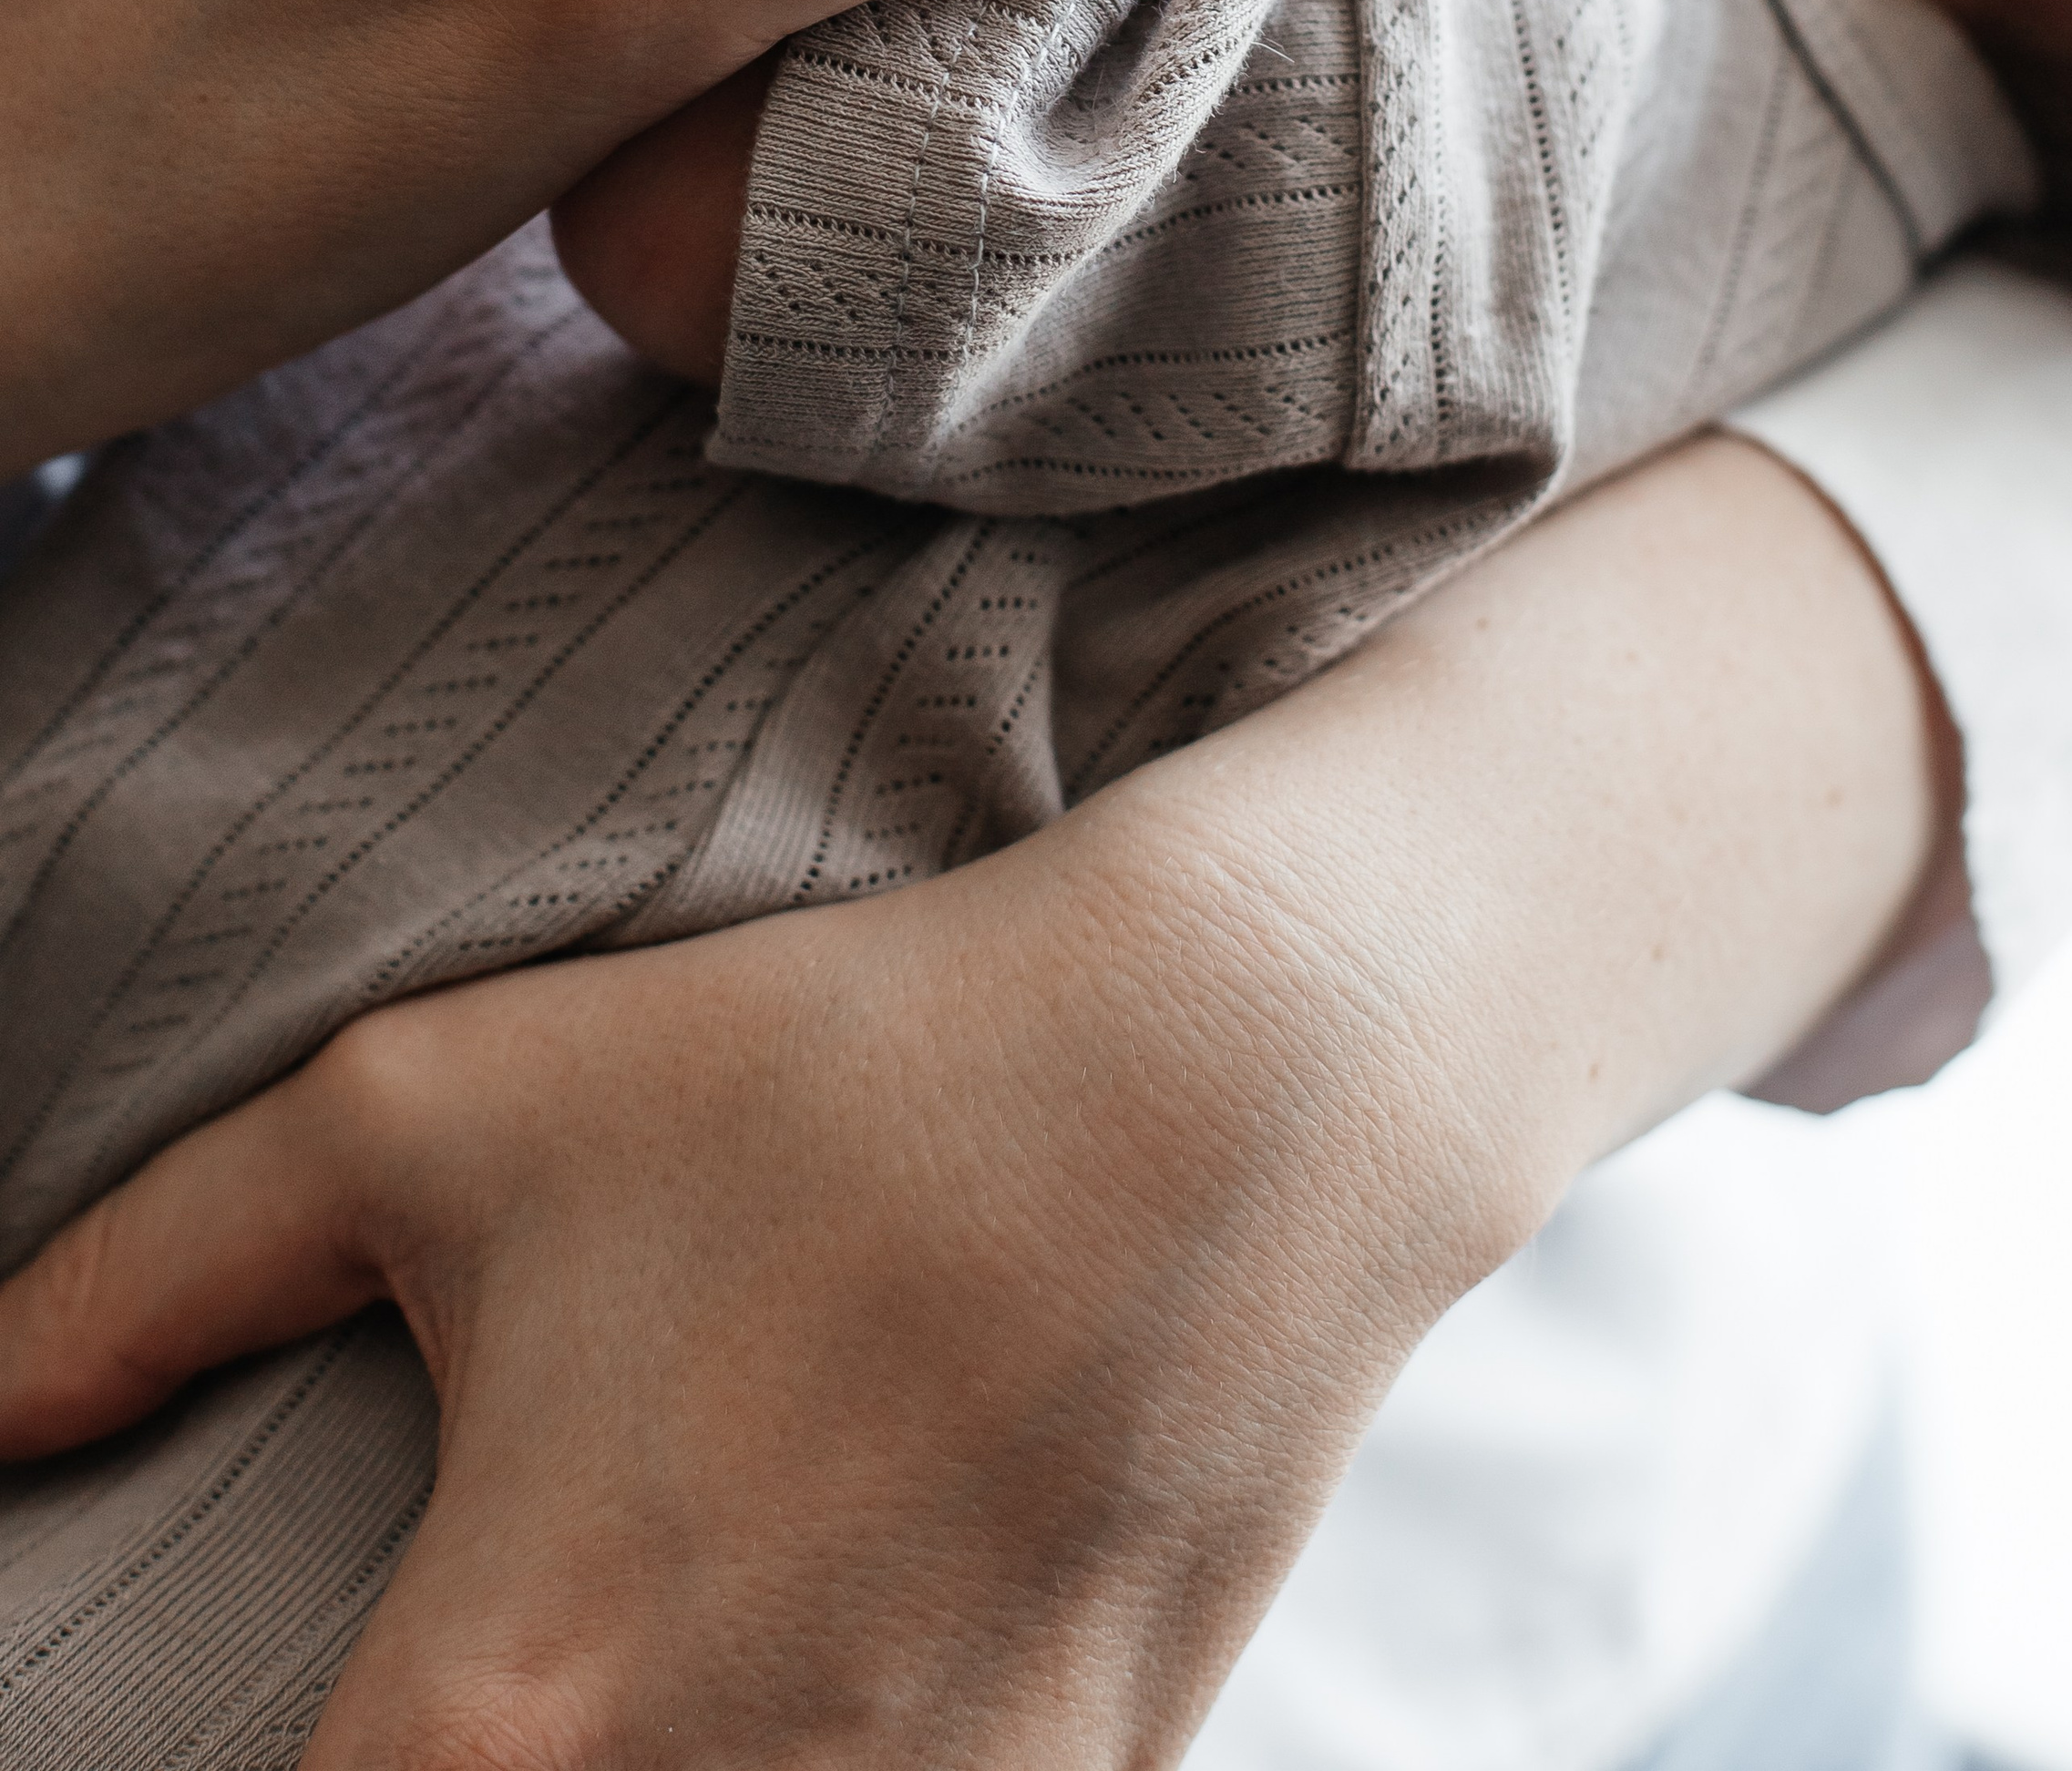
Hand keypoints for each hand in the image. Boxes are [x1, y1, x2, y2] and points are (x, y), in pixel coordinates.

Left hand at [0, 438, 1954, 1769]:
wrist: (1224, 1072)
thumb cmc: (819, 1070)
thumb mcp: (434, 1111)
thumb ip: (145, 1276)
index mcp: (489, 1713)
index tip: (356, 1695)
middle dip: (490, 1749)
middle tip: (546, 1613)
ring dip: (679, 1748)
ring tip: (703, 1592)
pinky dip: (855, 1746)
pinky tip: (864, 1612)